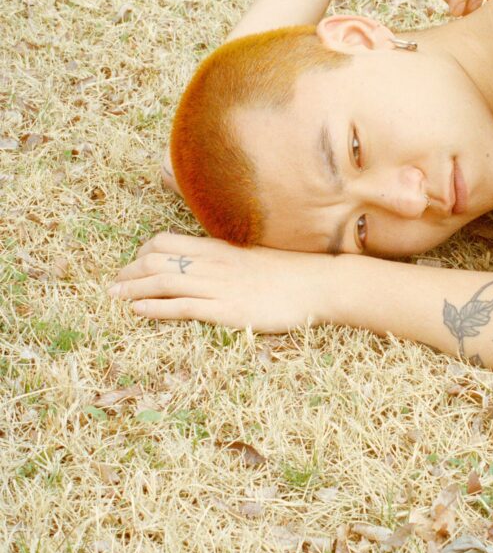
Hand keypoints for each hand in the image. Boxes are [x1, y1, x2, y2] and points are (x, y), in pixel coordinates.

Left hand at [109, 232, 335, 332]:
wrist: (319, 283)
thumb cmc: (293, 273)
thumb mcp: (254, 257)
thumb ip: (229, 258)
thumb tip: (213, 265)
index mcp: (219, 248)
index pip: (166, 242)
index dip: (142, 252)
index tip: (133, 265)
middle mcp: (213, 263)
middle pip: (156, 260)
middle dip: (129, 271)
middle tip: (113, 284)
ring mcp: (219, 286)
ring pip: (163, 281)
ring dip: (133, 288)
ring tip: (114, 296)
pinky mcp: (227, 310)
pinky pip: (183, 306)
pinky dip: (156, 308)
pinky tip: (138, 311)